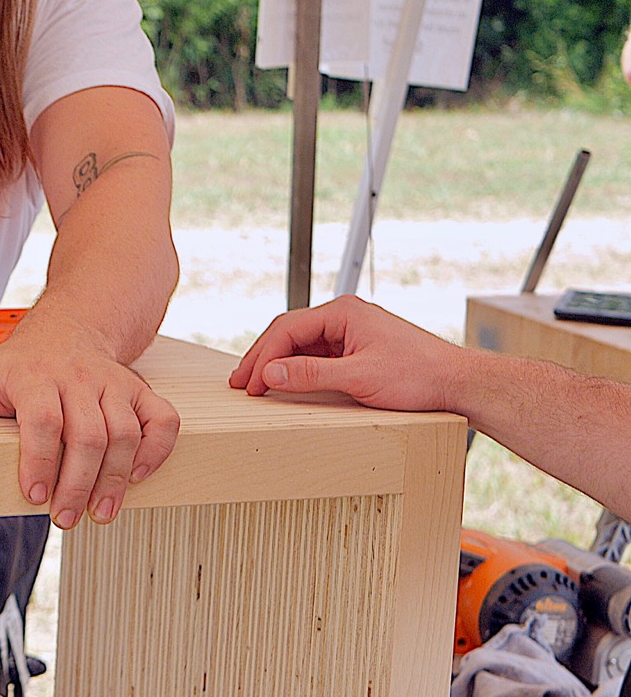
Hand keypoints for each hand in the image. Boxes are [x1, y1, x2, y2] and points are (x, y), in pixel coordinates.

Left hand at [0, 319, 179, 528]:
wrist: (70, 326)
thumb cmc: (21, 362)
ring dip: (115, 479)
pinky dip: (155, 450)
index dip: (40, 459)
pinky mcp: (140, 391)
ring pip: (124, 433)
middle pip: (88, 434)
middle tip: (67, 519)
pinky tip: (137, 477)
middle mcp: (78, 379)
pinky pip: (161, 420)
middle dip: (78, 483)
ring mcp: (112, 385)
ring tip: (101, 512)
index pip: (43, 420)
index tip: (32, 495)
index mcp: (35, 377)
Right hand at [229, 295, 464, 411]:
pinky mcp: (355, 349)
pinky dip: (295, 369)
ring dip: (276, 364)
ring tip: (255, 384)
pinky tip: (284, 382)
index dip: (264, 357)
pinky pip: (315, 355)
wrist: (455, 382)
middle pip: (288, 333)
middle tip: (240, 383)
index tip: (249, 383)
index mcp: (343, 312)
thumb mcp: (359, 377)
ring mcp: (349, 332)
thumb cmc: (419, 374)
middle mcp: (343, 317)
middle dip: (262, 358)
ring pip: (299, 344)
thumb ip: (311, 374)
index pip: (287, 329)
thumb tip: (270, 374)